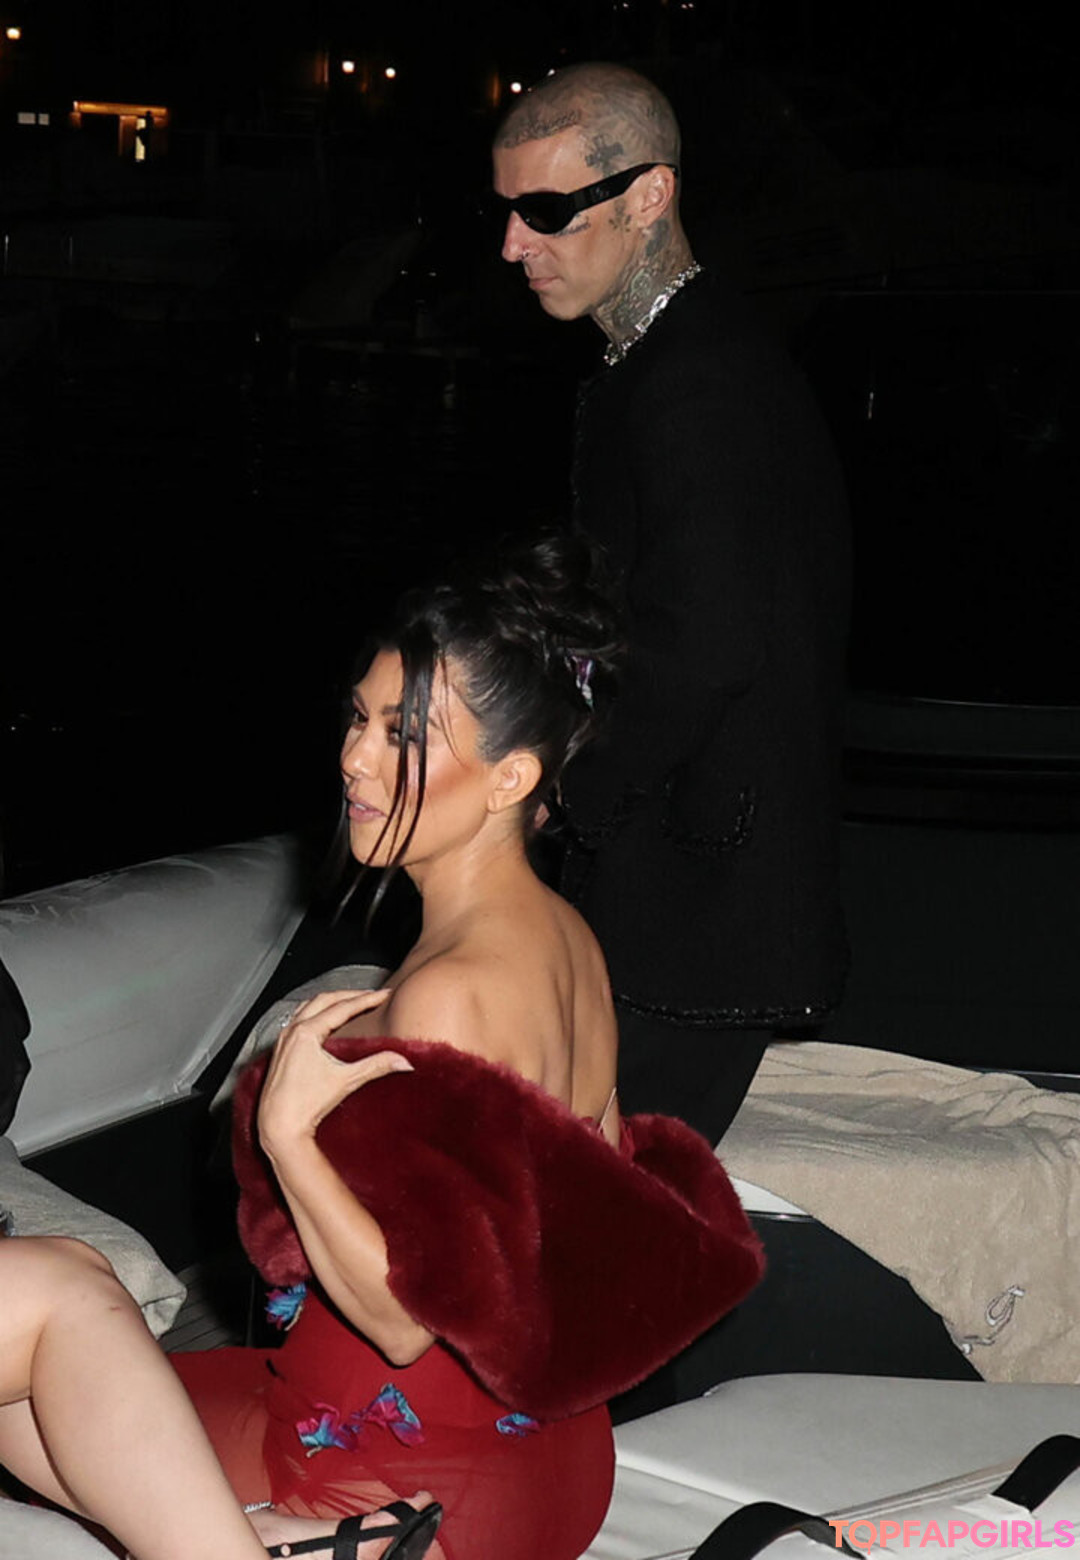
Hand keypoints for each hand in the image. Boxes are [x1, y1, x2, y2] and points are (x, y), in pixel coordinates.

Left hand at [257, 989, 411, 1157]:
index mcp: (306, 1032)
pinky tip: (325, 1020)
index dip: (367, 999)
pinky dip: (317, 1011)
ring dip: (332, 1000)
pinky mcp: (281, 1049)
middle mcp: (292, 1031)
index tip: (384, 995)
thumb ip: (377, 1066)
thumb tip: (404, 1061)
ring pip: (309, 1006)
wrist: (279, 1125)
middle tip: (372, 995)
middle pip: (325, 1000)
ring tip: (351, 1002)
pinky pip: (299, 1018)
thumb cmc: (305, 1105)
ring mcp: (284, 1039)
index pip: (343, 1008)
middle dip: (350, 995)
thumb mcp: (346, 1081)